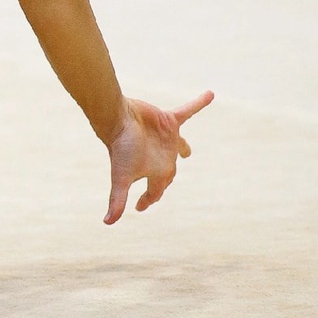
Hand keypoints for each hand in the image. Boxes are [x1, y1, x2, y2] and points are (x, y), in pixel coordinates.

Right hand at [103, 90, 213, 223]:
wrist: (118, 119)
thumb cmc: (121, 149)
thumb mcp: (122, 177)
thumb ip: (117, 199)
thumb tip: (107, 223)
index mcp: (155, 172)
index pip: (155, 192)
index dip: (148, 200)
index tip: (140, 207)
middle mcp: (162, 156)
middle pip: (168, 172)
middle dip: (165, 179)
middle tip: (163, 183)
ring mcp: (166, 138)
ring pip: (179, 145)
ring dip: (183, 147)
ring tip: (186, 152)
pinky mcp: (168, 120)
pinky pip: (188, 111)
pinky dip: (198, 103)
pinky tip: (210, 95)